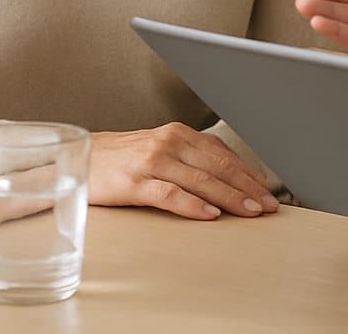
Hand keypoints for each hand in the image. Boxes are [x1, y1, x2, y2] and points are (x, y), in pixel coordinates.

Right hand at [88, 124, 279, 218]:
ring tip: (250, 211)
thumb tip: (229, 176)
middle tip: (268, 205)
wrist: (78, 159)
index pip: (222, 155)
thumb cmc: (121, 159)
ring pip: (200, 180)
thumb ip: (191, 159)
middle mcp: (168, 143)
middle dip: (248, 188)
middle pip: (217, 167)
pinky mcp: (134, 182)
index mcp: (178, 134)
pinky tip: (210, 214)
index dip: (248, 174)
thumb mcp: (160, 150)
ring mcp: (151, 161)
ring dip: (230, 197)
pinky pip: (170, 194)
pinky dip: (192, 205)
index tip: (267, 191)